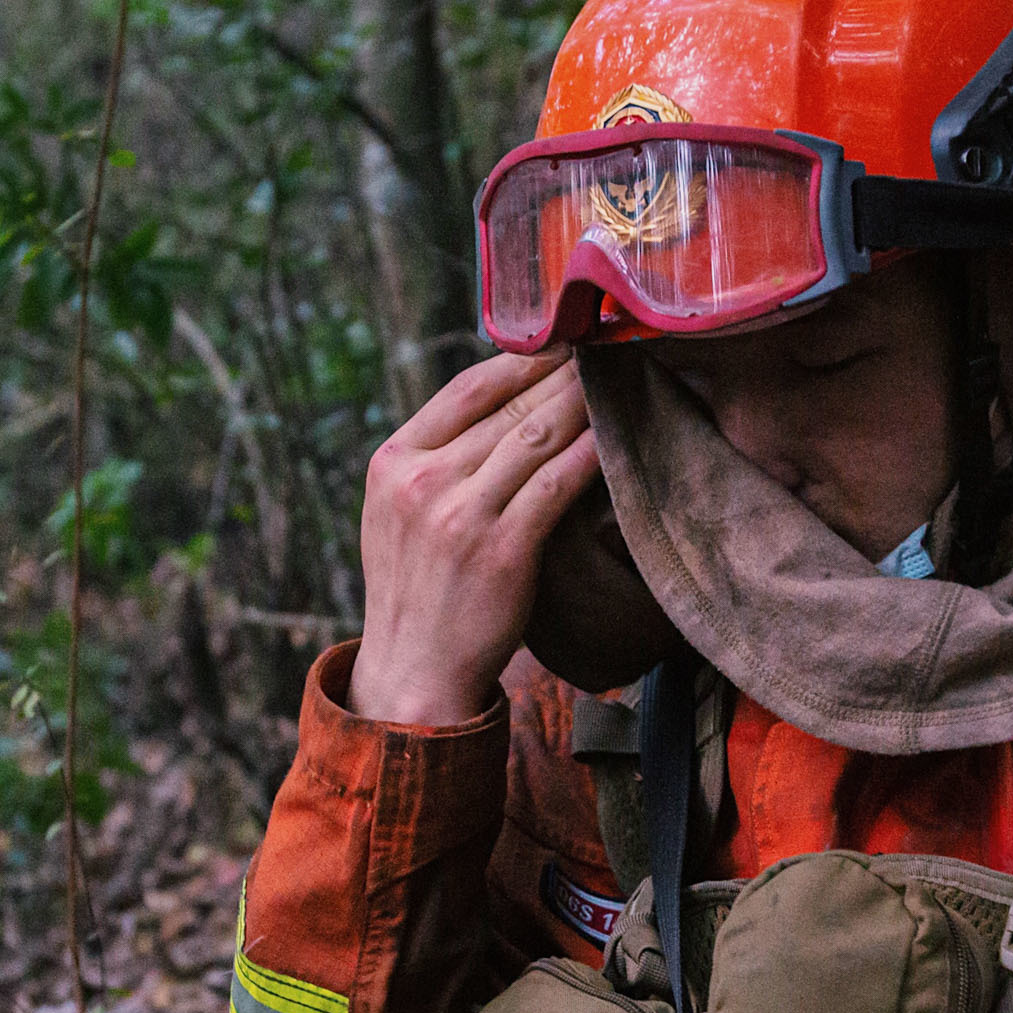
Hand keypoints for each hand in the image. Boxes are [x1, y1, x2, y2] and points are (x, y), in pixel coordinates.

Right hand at [347, 350, 599, 725]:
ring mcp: (460, 515)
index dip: (521, 359)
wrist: (413, 671)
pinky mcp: (502, 550)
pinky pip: (558, 483)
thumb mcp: (399, 514)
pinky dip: (592, 452)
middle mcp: (422, 481)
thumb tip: (502, 405)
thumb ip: (436, 461)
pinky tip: (619, 434)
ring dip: (583, 402)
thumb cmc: (418, 591)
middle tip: (609, 349)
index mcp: (392, 462)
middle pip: (507, 406)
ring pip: (536, 435)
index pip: (465, 389)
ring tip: (620, 379)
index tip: (562, 340)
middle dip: (563, 374)